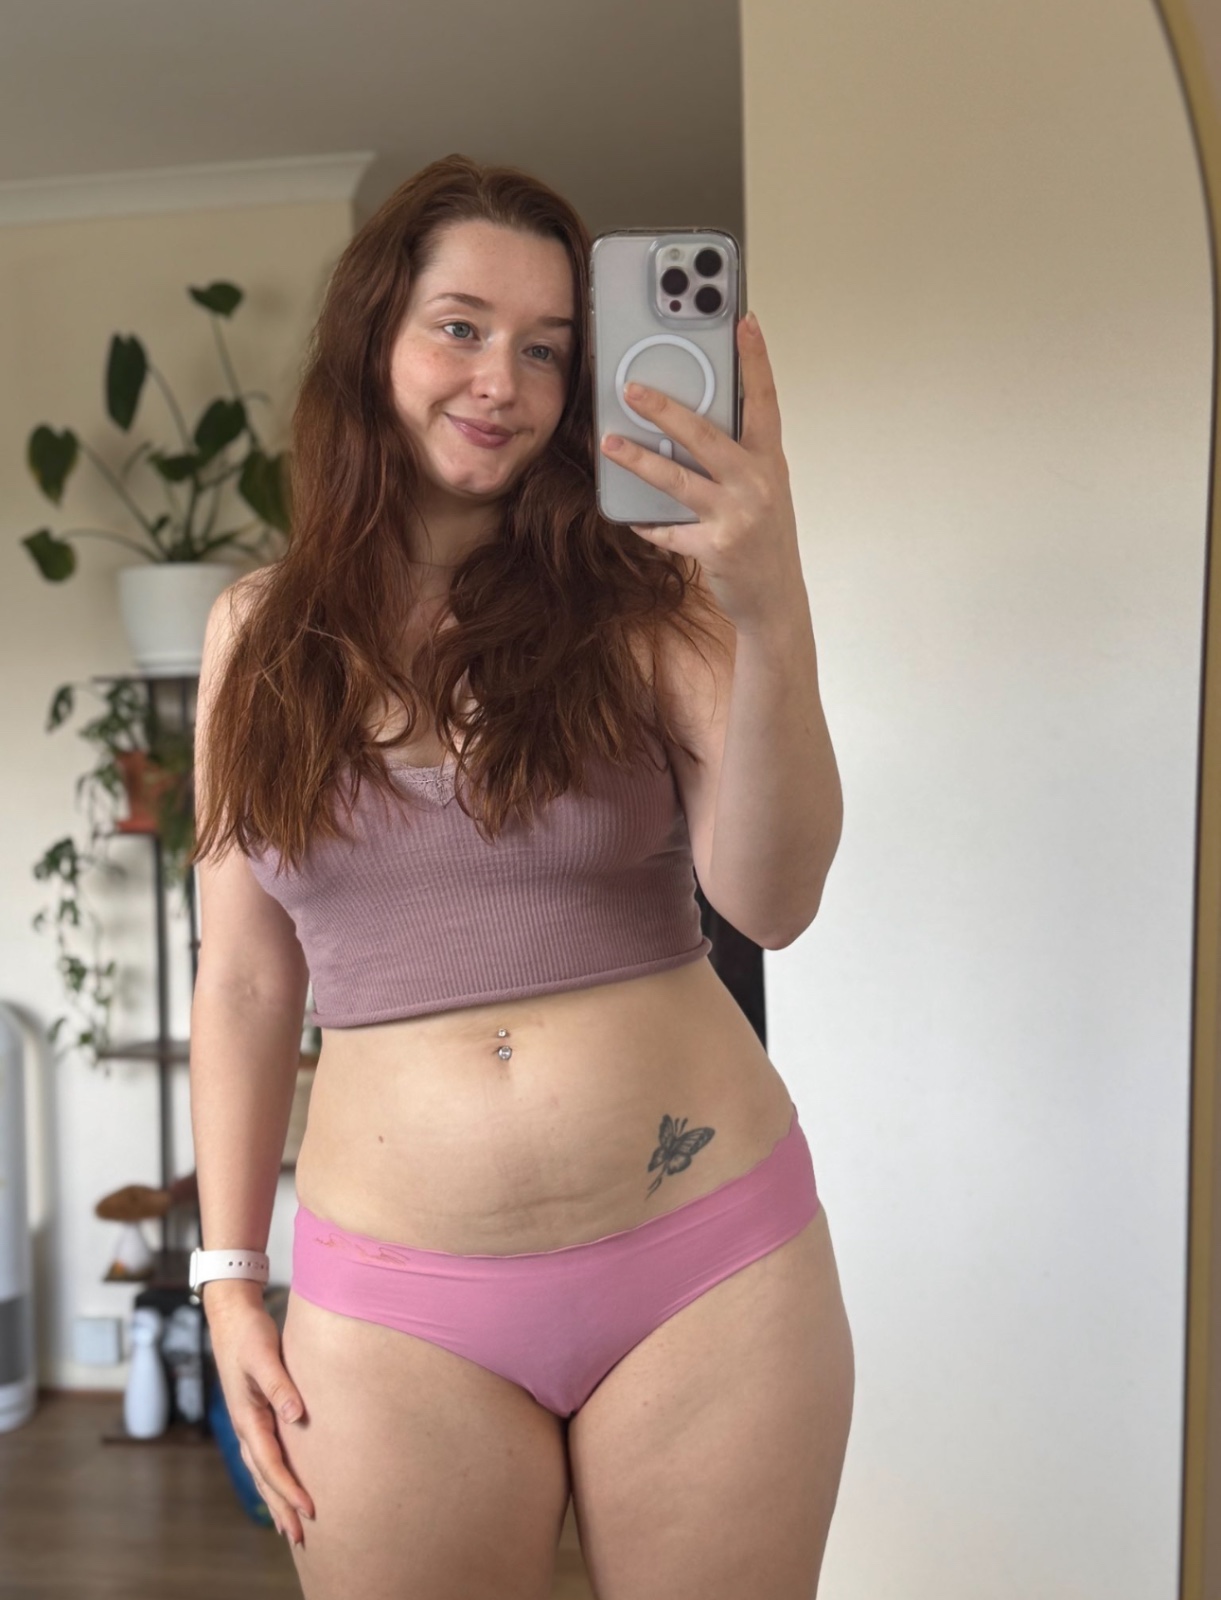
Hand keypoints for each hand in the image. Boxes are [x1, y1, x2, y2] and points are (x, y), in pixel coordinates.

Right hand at [207, 1296, 315, 1546]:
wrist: (231, 1316)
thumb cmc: (248, 1333)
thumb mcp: (264, 1355)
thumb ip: (280, 1385)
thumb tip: (296, 1417)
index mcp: (247, 1416)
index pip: (270, 1462)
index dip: (289, 1488)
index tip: (309, 1510)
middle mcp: (245, 1425)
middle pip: (264, 1475)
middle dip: (281, 1507)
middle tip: (300, 1537)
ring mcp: (247, 1421)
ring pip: (262, 1469)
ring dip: (276, 1498)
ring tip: (290, 1526)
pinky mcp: (255, 1413)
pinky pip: (264, 1455)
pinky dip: (273, 1477)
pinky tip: (283, 1486)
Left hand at [599, 311, 804, 634]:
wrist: (775, 595)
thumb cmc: (764, 535)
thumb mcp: (763, 487)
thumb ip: (736, 454)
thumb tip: (689, 422)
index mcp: (769, 460)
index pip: (764, 400)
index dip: (756, 360)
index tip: (744, 321)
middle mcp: (757, 484)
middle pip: (706, 436)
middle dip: (666, 409)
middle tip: (632, 389)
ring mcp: (736, 517)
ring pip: (678, 480)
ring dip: (639, 460)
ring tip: (610, 442)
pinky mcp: (715, 549)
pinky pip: (669, 530)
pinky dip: (646, 522)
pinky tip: (629, 515)